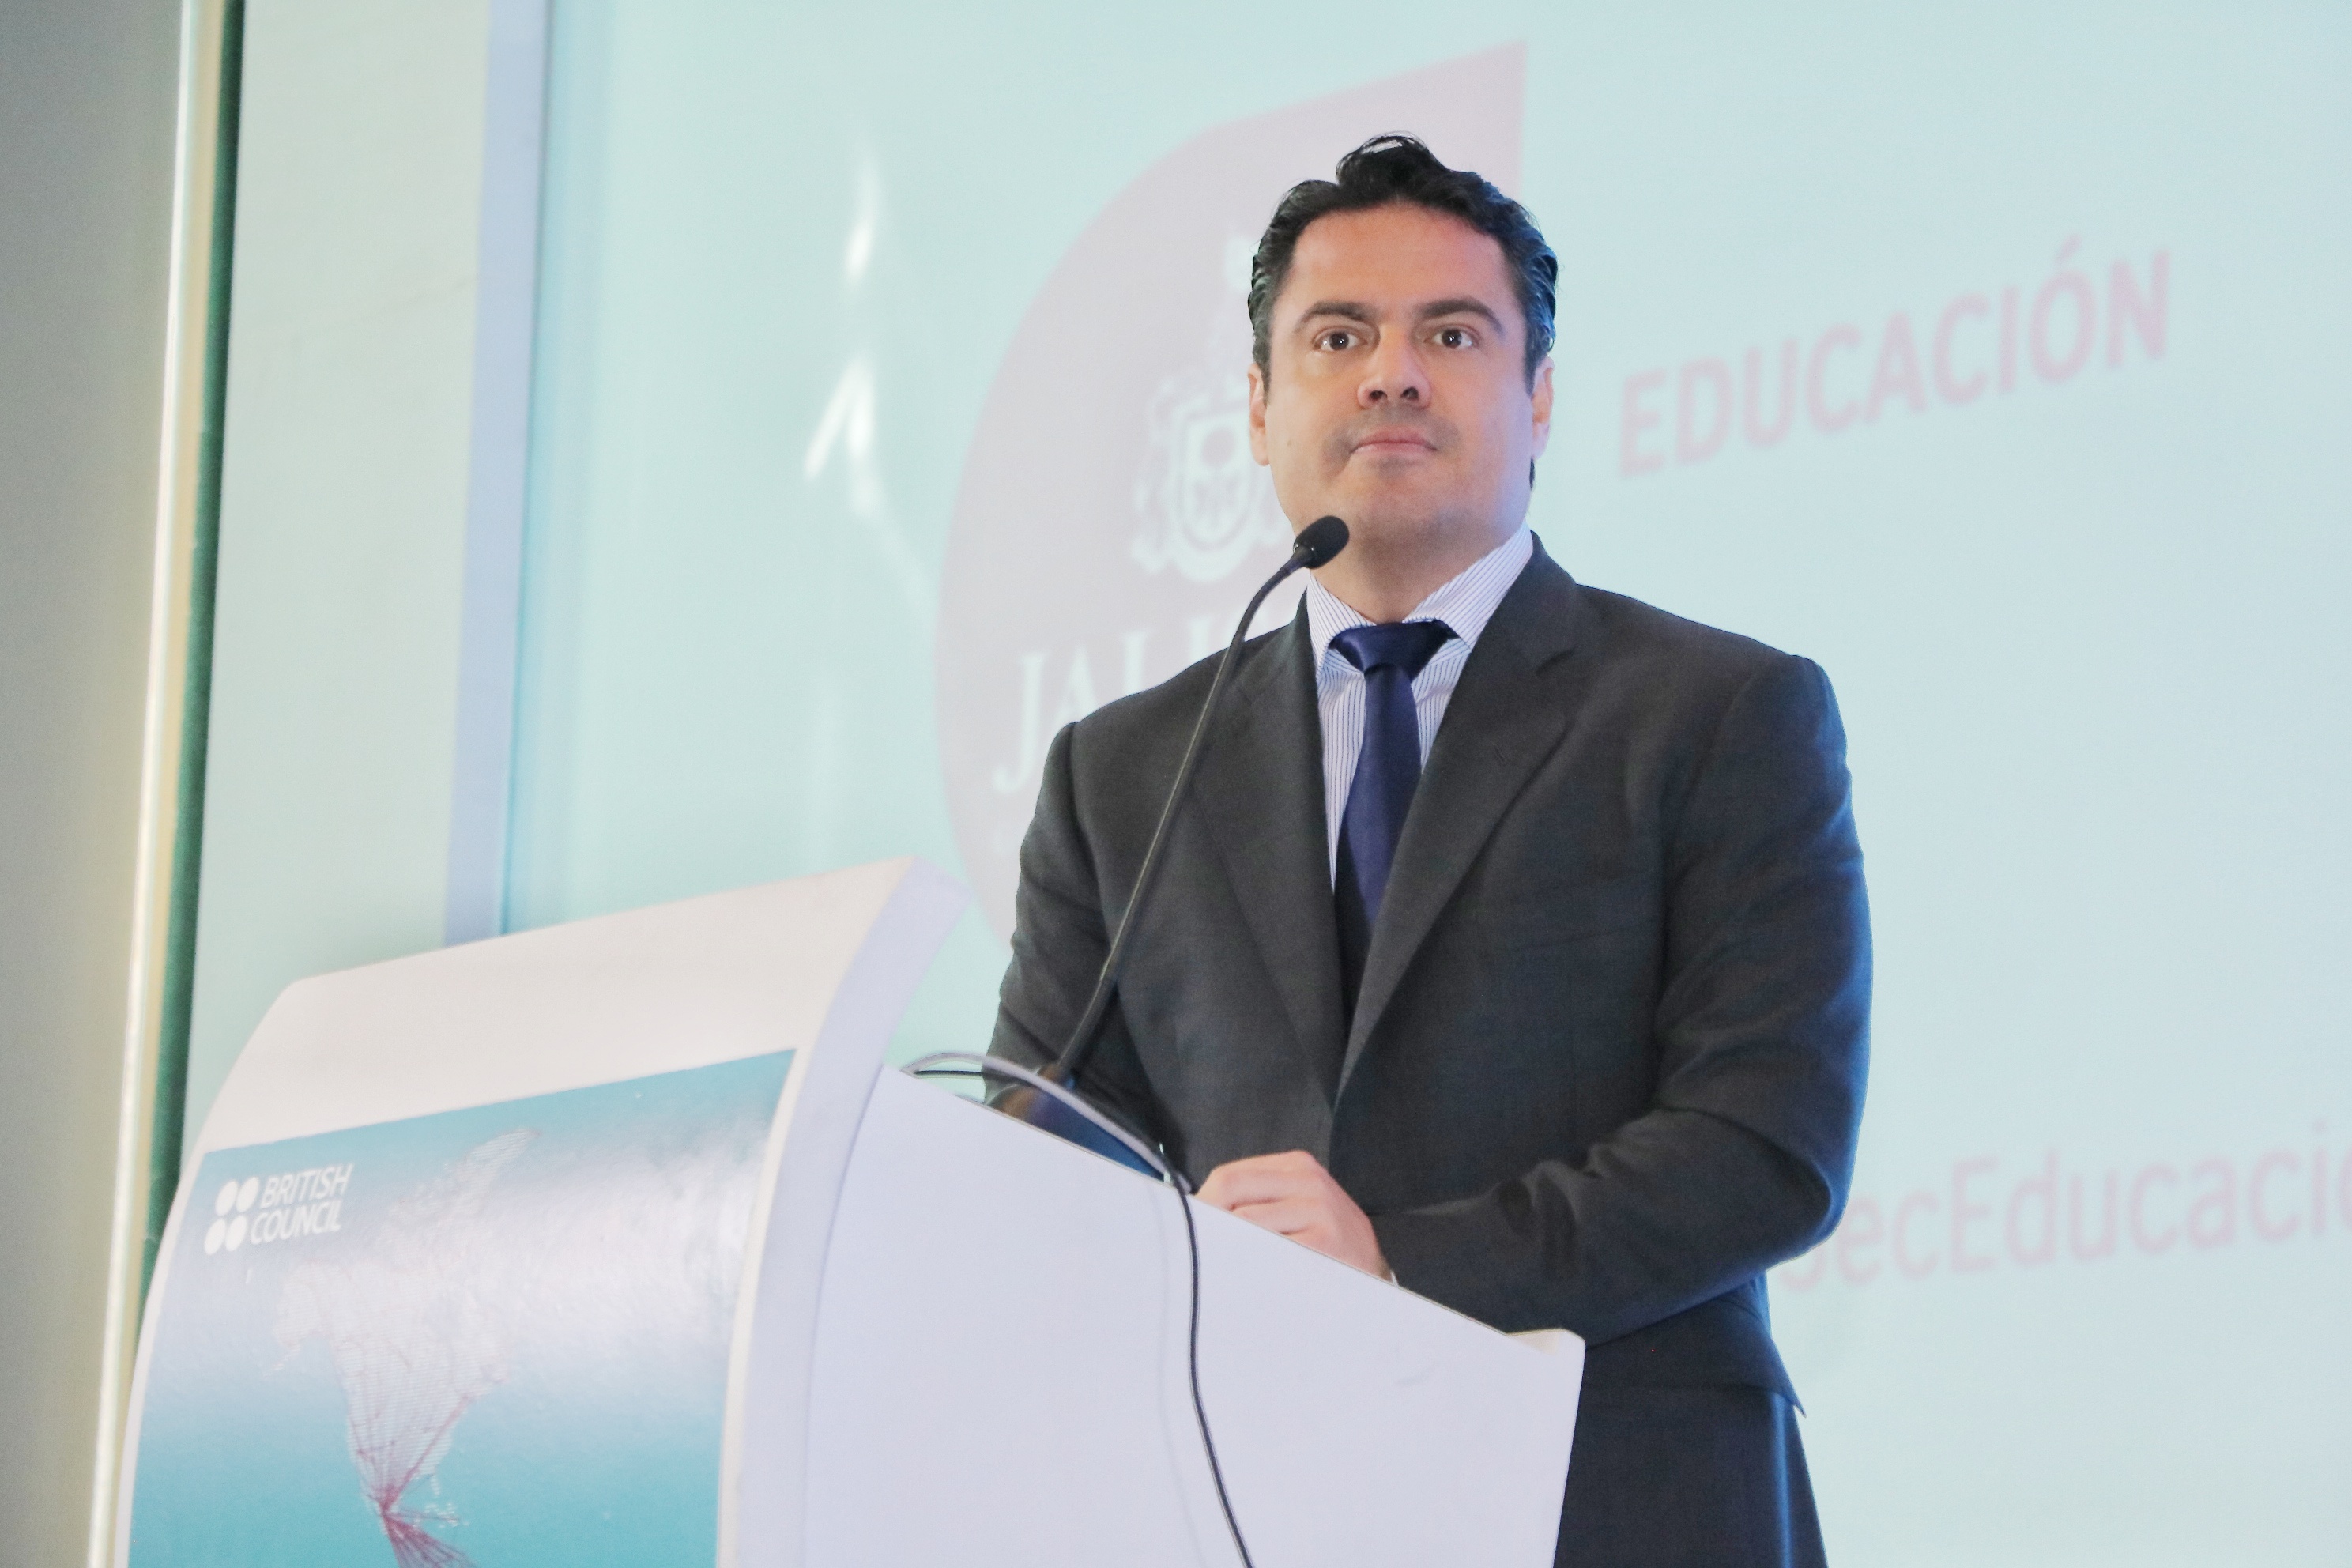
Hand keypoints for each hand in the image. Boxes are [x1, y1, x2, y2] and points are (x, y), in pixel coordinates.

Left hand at [1197, 1150, 1388, 1276]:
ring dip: (1228, 1246)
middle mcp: (1308, 1179)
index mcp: (1296, 1166)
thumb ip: (1255, 1203)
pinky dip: (1254, 1264)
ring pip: (1244, 1221)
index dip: (1203, 1206)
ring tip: (1229, 1268)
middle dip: (1208, 1221)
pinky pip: (1269, 1249)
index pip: (1228, 1177)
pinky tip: (1257, 1278)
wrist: (1373, 1275)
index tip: (1190, 1232)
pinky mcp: (1325, 1239)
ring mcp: (1319, 1207)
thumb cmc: (1324, 1245)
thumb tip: (1196, 1211)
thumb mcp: (1296, 1209)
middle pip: (1230, 1189)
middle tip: (1198, 1251)